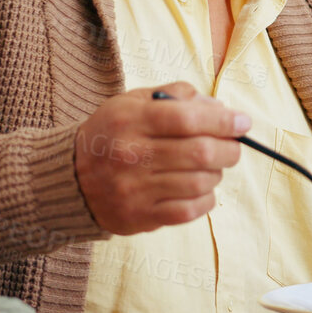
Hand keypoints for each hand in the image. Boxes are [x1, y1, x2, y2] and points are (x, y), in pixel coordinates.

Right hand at [72, 82, 247, 235]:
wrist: (68, 178)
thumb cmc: (111, 134)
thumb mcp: (132, 102)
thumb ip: (174, 96)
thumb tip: (219, 107)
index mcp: (130, 121)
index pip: (188, 119)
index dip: (224, 120)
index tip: (243, 122)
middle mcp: (131, 155)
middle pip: (200, 152)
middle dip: (228, 148)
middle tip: (232, 146)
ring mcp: (134, 189)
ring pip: (200, 182)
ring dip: (216, 173)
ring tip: (210, 167)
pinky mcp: (138, 216)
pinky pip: (189, 210)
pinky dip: (206, 199)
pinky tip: (200, 189)